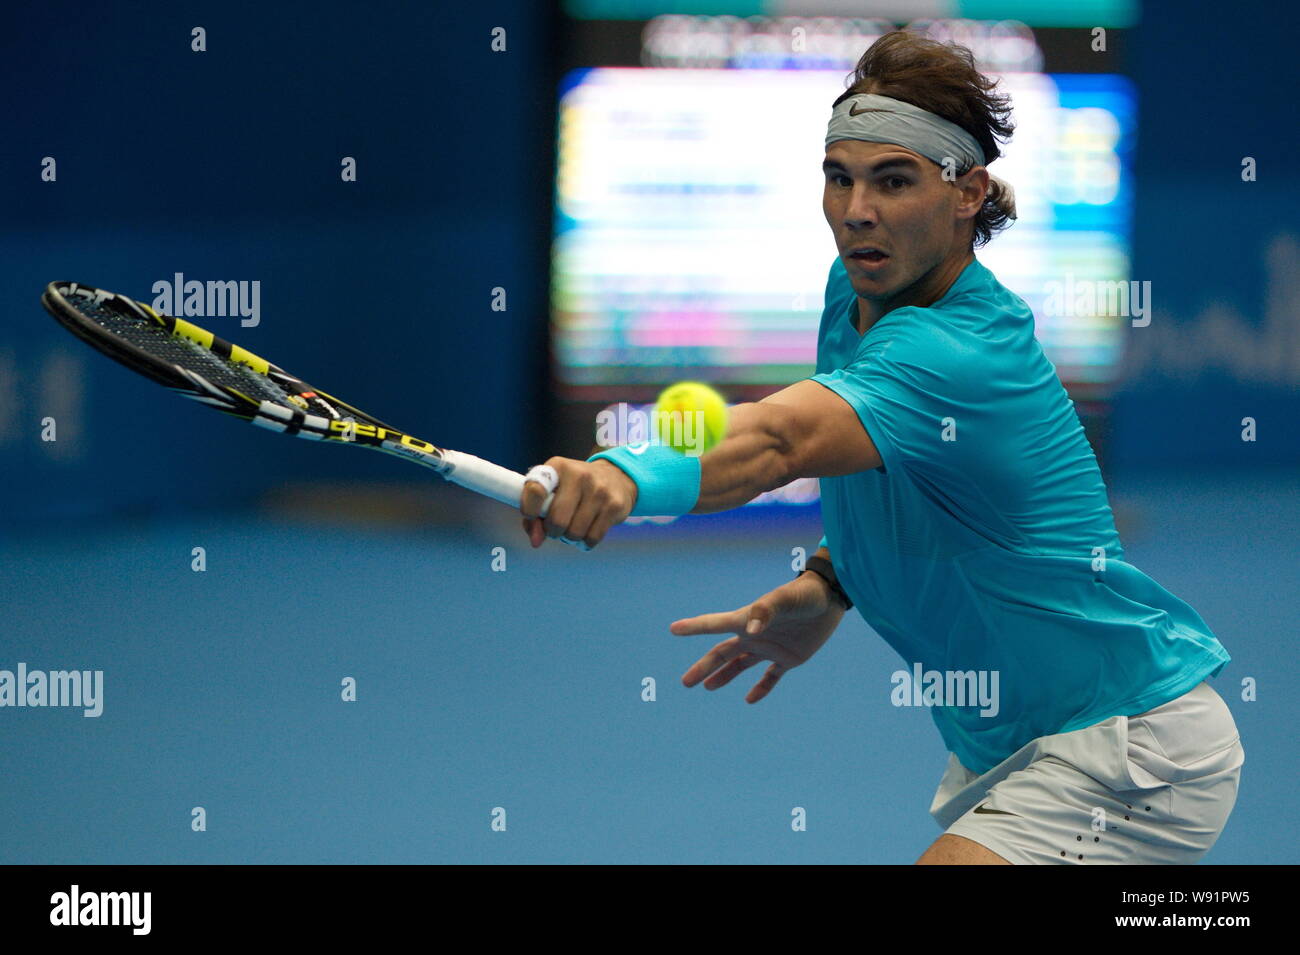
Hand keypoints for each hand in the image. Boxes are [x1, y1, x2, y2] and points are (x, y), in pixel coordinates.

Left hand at [519, 457, 637, 549]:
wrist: (616, 477)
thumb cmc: (576, 487)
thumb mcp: (553, 490)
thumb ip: (536, 514)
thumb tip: (536, 541)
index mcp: (558, 467)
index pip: (535, 490)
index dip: (529, 509)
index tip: (531, 516)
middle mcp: (579, 475)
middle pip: (557, 520)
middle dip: (553, 531)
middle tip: (557, 526)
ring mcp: (599, 491)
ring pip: (575, 533)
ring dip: (570, 537)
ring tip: (573, 527)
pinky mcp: (614, 506)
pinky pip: (592, 538)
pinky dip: (585, 542)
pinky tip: (586, 531)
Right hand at [674, 572, 845, 702]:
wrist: (829, 599)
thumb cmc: (803, 595)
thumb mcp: (784, 599)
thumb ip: (765, 612)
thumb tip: (750, 632)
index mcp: (748, 620)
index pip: (714, 624)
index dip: (693, 627)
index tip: (673, 629)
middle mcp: (754, 635)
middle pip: (722, 653)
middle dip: (703, 667)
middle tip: (685, 681)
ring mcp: (770, 648)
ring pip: (740, 666)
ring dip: (724, 676)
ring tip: (707, 687)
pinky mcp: (788, 658)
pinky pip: (770, 677)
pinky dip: (761, 688)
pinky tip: (750, 700)